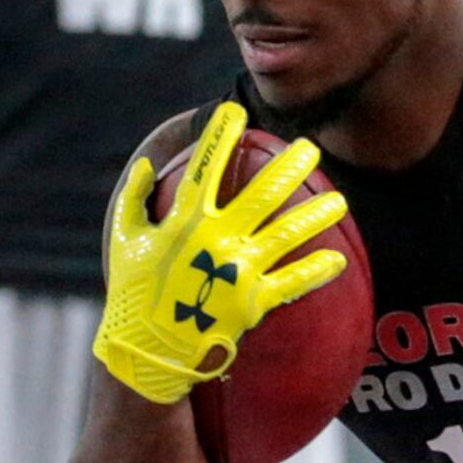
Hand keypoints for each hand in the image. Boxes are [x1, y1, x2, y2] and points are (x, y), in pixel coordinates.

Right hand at [91, 103, 350, 404]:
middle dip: (291, 166)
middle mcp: (216, 239)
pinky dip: (315, 272)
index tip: (236, 110)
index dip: (221, 134)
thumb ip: (134, 199)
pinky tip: (337, 261)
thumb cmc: (132, 294)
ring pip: (287, 234)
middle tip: (310, 148)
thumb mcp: (123, 241)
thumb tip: (147, 165)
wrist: (147, 352)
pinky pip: (291, 284)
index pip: (205, 166)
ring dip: (317, 214)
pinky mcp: (252, 302)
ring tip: (339, 200)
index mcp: (183, 221)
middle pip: (264, 193)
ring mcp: (237, 270)